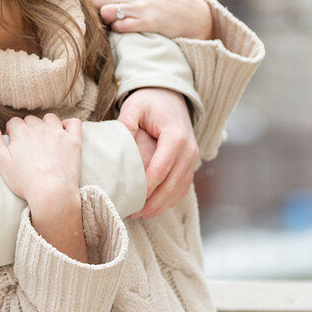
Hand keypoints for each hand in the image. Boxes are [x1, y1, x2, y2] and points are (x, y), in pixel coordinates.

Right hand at [0, 114, 81, 205]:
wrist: (52, 194)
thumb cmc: (24, 181)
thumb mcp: (1, 161)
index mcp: (21, 131)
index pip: (13, 123)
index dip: (13, 134)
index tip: (15, 148)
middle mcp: (40, 127)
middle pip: (31, 120)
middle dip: (28, 130)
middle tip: (29, 149)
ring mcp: (59, 133)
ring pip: (50, 119)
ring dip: (46, 125)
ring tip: (44, 142)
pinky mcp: (74, 140)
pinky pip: (73, 122)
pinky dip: (68, 125)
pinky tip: (63, 133)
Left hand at [91, 0, 213, 39]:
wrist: (191, 13)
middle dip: (98, 8)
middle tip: (107, 11)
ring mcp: (141, 7)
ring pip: (106, 12)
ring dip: (107, 19)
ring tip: (114, 19)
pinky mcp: (147, 23)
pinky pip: (120, 26)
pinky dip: (118, 28)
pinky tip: (124, 26)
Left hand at [118, 88, 198, 218]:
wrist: (171, 96)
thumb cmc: (150, 101)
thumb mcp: (135, 105)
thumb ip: (126, 121)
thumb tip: (118, 142)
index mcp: (176, 136)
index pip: (162, 168)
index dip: (147, 187)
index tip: (131, 199)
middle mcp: (189, 150)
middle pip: (172, 184)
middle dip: (153, 202)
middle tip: (133, 213)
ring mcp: (193, 159)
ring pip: (179, 190)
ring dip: (161, 205)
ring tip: (140, 214)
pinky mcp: (191, 164)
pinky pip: (182, 187)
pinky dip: (169, 200)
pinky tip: (153, 208)